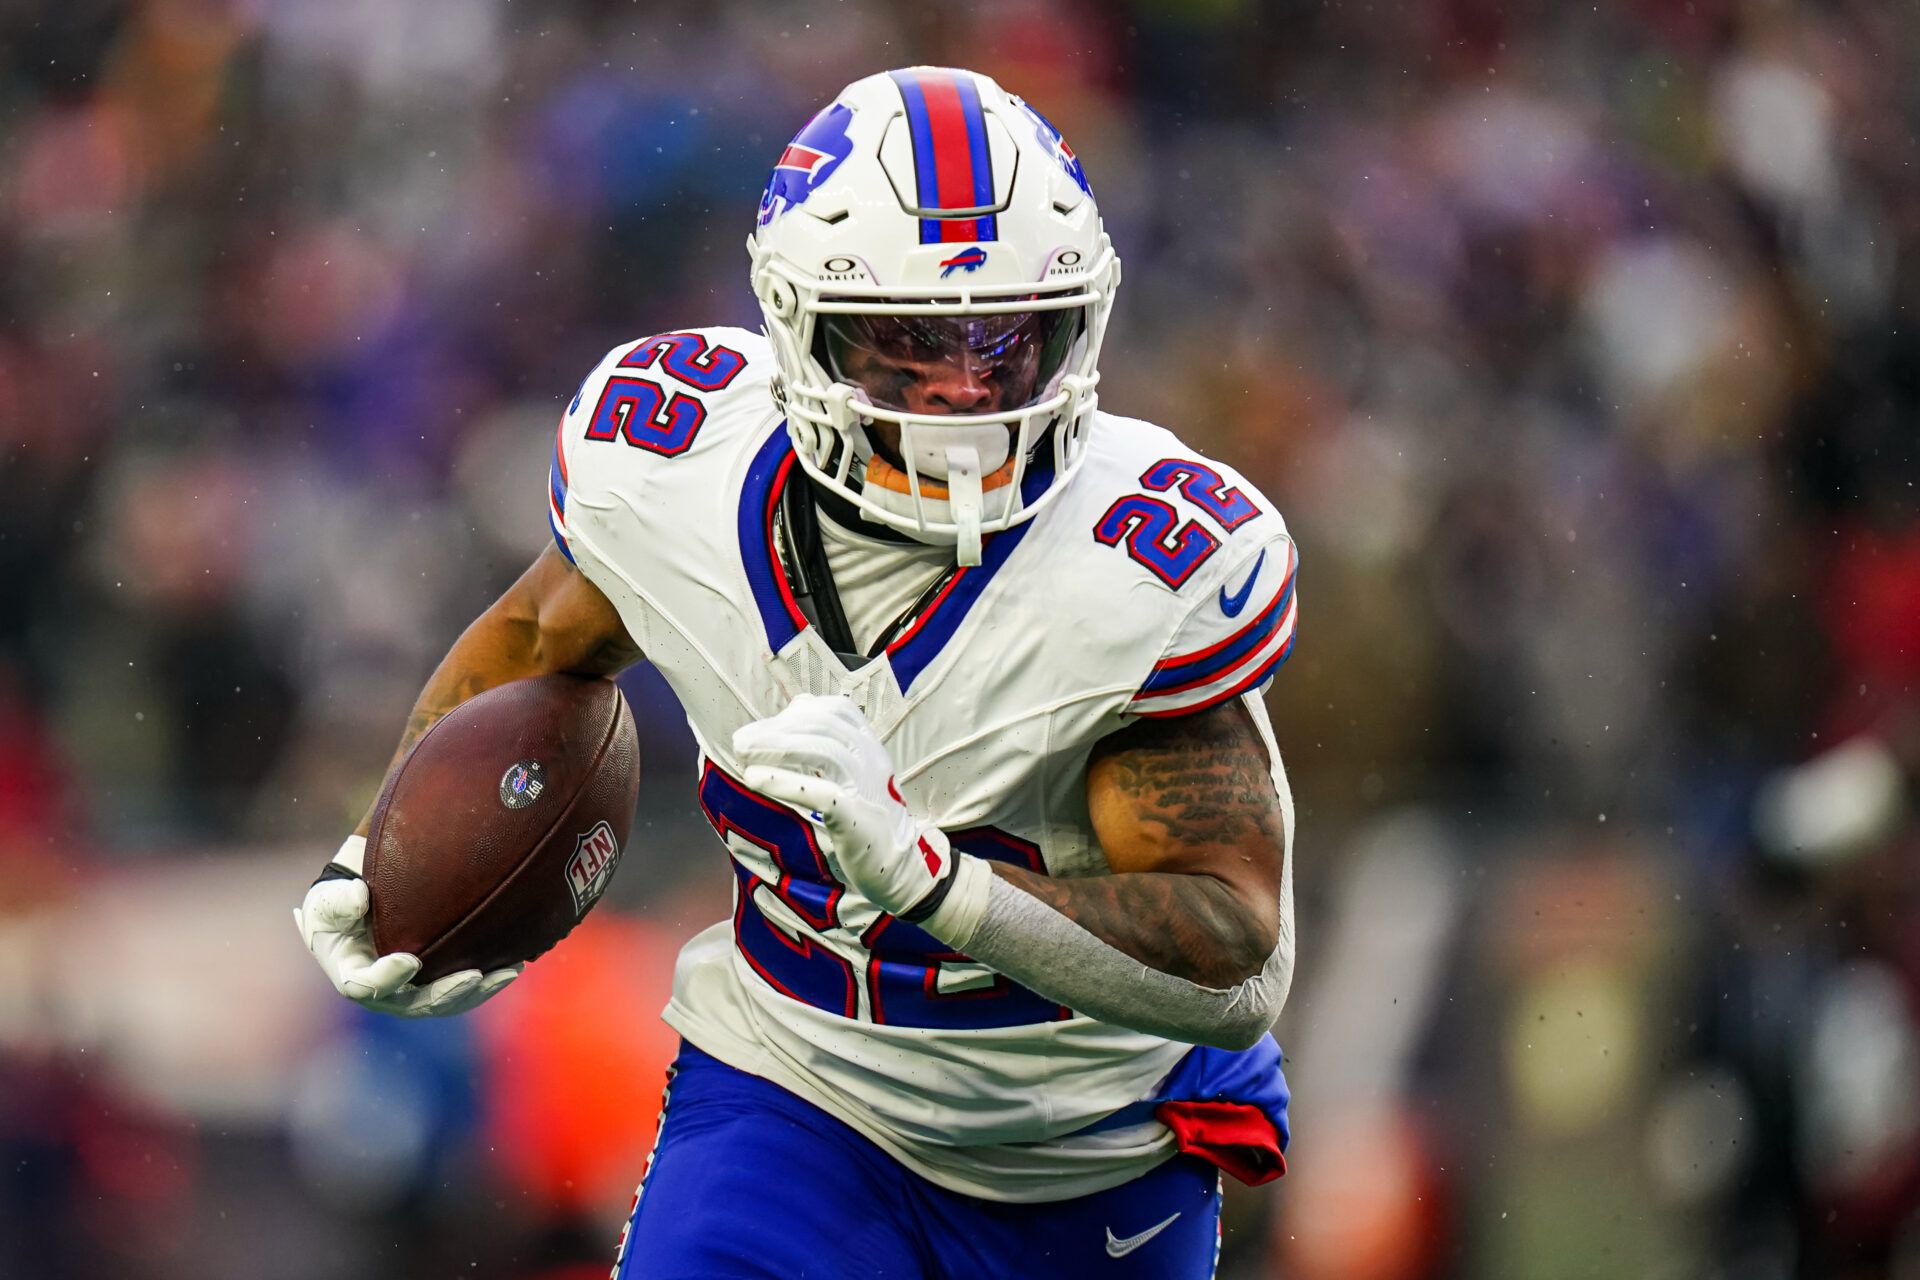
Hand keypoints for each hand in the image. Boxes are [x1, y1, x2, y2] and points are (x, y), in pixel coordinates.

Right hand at [294, 836, 520, 1017]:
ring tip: (508, 972)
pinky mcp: (434, 984)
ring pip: (445, 1003)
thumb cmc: (343, 902)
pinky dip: (487, 981)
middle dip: (445, 994)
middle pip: (414, 1005)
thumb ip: (338, 900)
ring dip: (477, 991)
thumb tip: (358, 897)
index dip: (387, 978)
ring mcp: (410, 993)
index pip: (364, 987)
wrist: (364, 904)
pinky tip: (514, 964)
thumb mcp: (330, 898)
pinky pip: (461, 991)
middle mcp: (383, 993)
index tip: (411, 960)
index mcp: (351, 976)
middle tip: (474, 976)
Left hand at [733, 695, 955, 920]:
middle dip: (776, 729)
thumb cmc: (869, 820)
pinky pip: (819, 791)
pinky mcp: (856, 817)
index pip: (836, 710)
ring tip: (741, 754)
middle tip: (740, 742)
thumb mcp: (856, 778)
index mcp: (871, 748)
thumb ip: (832, 751)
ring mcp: (866, 787)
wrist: (900, 868)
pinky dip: (783, 781)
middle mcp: (872, 760)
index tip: (765, 728)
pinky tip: (754, 779)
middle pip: (823, 726)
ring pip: (822, 751)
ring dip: (775, 747)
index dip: (798, 713)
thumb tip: (792, 722)